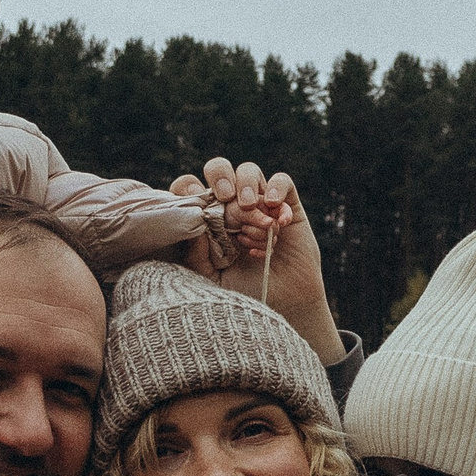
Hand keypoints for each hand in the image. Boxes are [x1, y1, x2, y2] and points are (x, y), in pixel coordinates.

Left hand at [175, 157, 340, 364]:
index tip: (194, 204)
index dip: (188, 188)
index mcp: (206, 218)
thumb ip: (195, 254)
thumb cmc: (243, 293)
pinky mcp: (287, 206)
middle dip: (219, 176)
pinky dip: (278, 191)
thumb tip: (190, 222)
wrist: (282, 305)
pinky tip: (277, 217)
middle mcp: (231, 206)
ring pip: (248, 171)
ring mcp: (259, 204)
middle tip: (224, 196)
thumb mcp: (210, 279)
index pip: (189, 187)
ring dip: (247, 186)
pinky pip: (283, 182)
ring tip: (250, 211)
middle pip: (218, 169)